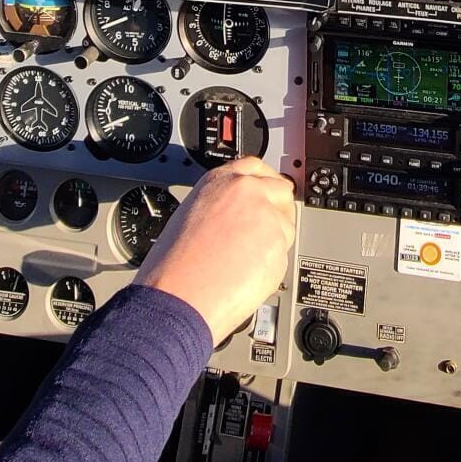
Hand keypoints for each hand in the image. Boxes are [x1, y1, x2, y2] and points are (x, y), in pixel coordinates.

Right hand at [134, 156, 296, 342]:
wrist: (180, 295)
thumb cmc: (174, 265)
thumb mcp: (190, 216)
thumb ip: (218, 205)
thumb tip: (233, 216)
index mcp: (220, 181)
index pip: (255, 166)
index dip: (264, 180)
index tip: (268, 190)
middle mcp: (247, 192)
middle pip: (281, 189)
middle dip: (277, 207)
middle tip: (264, 229)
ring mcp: (267, 218)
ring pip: (286, 224)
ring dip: (274, 239)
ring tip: (248, 260)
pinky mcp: (279, 246)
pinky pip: (284, 252)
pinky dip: (273, 263)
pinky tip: (250, 274)